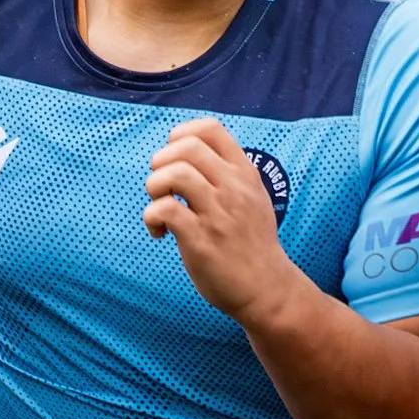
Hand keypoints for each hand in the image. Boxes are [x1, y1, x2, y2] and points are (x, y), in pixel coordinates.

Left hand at [143, 118, 298, 325]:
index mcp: (244, 173)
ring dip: (154, 187)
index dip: (181, 135)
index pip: (210, 129)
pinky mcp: (201, 240)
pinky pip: (165, 210)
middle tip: (162, 187)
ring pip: (174, 174)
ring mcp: (218, 214)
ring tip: (159, 206)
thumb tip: (189, 152)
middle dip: (161, 161)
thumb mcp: (253, 197)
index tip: (175, 159)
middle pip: (186, 147)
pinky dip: (151, 217)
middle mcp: (233, 188)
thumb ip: (229, 174)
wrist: (267, 288)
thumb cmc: (252, 243)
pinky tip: (159, 232)